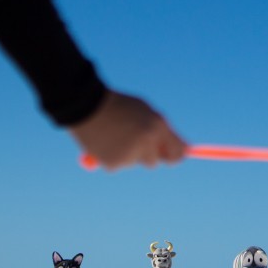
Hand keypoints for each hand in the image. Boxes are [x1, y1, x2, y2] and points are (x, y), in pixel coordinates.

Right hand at [69, 90, 185, 169]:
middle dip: (148, 154)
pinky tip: (104, 141)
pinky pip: (119, 165)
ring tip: (114, 134)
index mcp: (157, 126)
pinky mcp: (114, 163)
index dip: (175, 156)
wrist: (84, 102)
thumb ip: (162, 130)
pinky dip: (113, 157)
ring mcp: (130, 154)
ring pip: (135, 162)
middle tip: (133, 141)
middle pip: (155, 161)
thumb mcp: (144, 111)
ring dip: (129, 153)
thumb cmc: (118, 105)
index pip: (178, 152)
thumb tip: (183, 149)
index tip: (172, 156)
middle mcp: (147, 142)